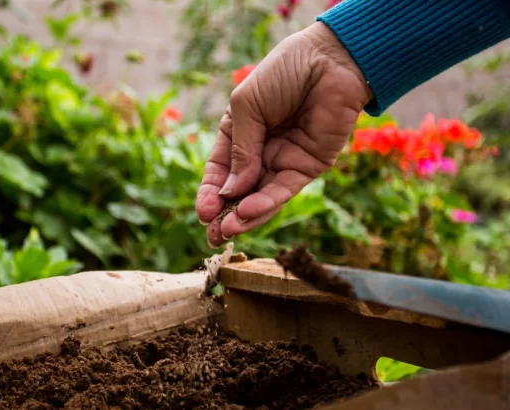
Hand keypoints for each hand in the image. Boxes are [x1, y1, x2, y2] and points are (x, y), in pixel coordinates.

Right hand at [195, 22, 373, 247]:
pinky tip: (248, 211)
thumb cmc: (282, 74)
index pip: (219, 170)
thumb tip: (230, 191)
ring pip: (260, 196)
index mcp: (238, 133)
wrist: (329, 61)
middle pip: (238, 191)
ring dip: (244, 215)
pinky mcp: (309, 167)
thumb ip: (240, 149)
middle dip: (224, 214)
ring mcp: (284, 161)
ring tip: (228, 229)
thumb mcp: (247, 107)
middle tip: (212, 235)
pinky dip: (266, 203)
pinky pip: (284, 190)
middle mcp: (260, 151)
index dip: (210, 192)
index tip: (202, 213)